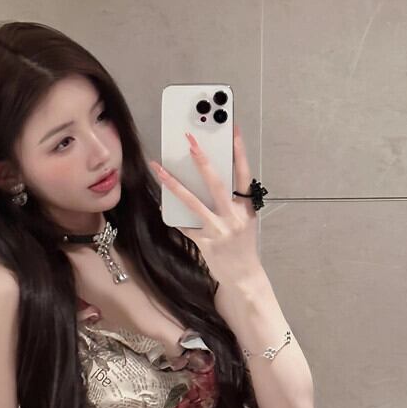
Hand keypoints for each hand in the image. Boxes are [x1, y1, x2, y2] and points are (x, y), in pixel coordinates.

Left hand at [148, 123, 262, 287]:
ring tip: (160, 169)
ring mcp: (219, 230)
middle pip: (217, 184)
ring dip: (175, 185)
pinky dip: (173, 216)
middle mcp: (234, 217)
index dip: (239, 152)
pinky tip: (162, 206)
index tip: (233, 130)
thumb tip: (211, 180)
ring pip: (194, 203)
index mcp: (246, 208)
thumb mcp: (244, 221)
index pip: (243, 175)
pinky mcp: (206, 243)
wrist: (245, 277)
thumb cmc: (243, 246)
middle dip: (203, 161)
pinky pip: (185, 225)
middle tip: (191, 141)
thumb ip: (232, 202)